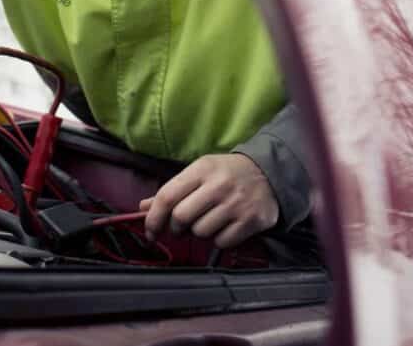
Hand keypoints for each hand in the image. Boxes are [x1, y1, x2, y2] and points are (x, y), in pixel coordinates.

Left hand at [140, 153, 278, 247]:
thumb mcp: (199, 172)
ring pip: (200, 232)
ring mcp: (236, 204)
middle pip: (181, 217)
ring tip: (207, 221)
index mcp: (201, 169)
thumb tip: (143, 208)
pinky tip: (224, 227)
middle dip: (175, 227)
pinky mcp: (251, 221)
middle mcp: (218, 186)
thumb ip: (172, 190)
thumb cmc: (226, 173)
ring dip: (198, 232)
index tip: (150, 230)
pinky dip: (218, 240)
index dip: (153, 217)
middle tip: (180, 227)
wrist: (268, 173)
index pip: (168, 196)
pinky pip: (222, 242)